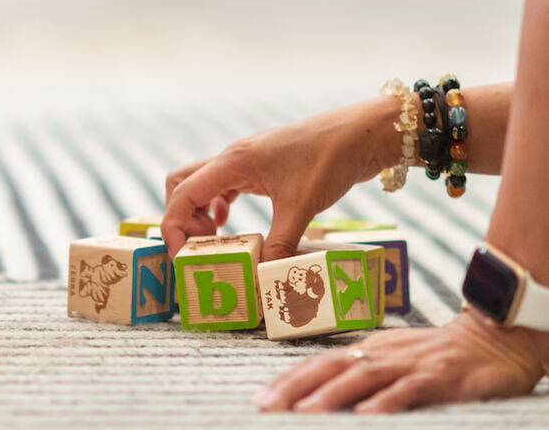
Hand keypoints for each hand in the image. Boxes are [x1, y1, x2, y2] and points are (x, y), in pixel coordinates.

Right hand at [161, 96, 395, 259]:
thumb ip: (280, 243)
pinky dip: (218, 206)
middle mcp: (232, 159)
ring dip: (199, 212)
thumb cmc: (328, 159)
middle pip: (183, 184)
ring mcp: (246, 161)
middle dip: (182, 217)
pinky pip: (225, 186)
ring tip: (214, 241)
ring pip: (203, 185)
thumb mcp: (303, 206)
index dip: (174, 226)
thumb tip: (263, 277)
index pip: (183, 192)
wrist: (359, 134)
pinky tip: (230, 225)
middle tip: (199, 247)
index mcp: (233, 162)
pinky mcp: (261, 167)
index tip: (182, 256)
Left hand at [256, 308, 546, 411]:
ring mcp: (409, 363)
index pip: (319, 363)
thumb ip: (363, 374)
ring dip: (332, 395)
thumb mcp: (395, 361)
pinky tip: (368, 415)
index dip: (289, 380)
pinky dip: (387, 402)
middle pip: (330, 367)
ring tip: (306, 413)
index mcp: (367, 349)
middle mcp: (381, 352)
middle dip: (296, 387)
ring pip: (363, 377)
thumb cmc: (436, 357)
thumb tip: (323, 395)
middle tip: (268, 407)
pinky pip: (409, 390)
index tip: (262, 399)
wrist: (492, 340)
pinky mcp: (439, 377)